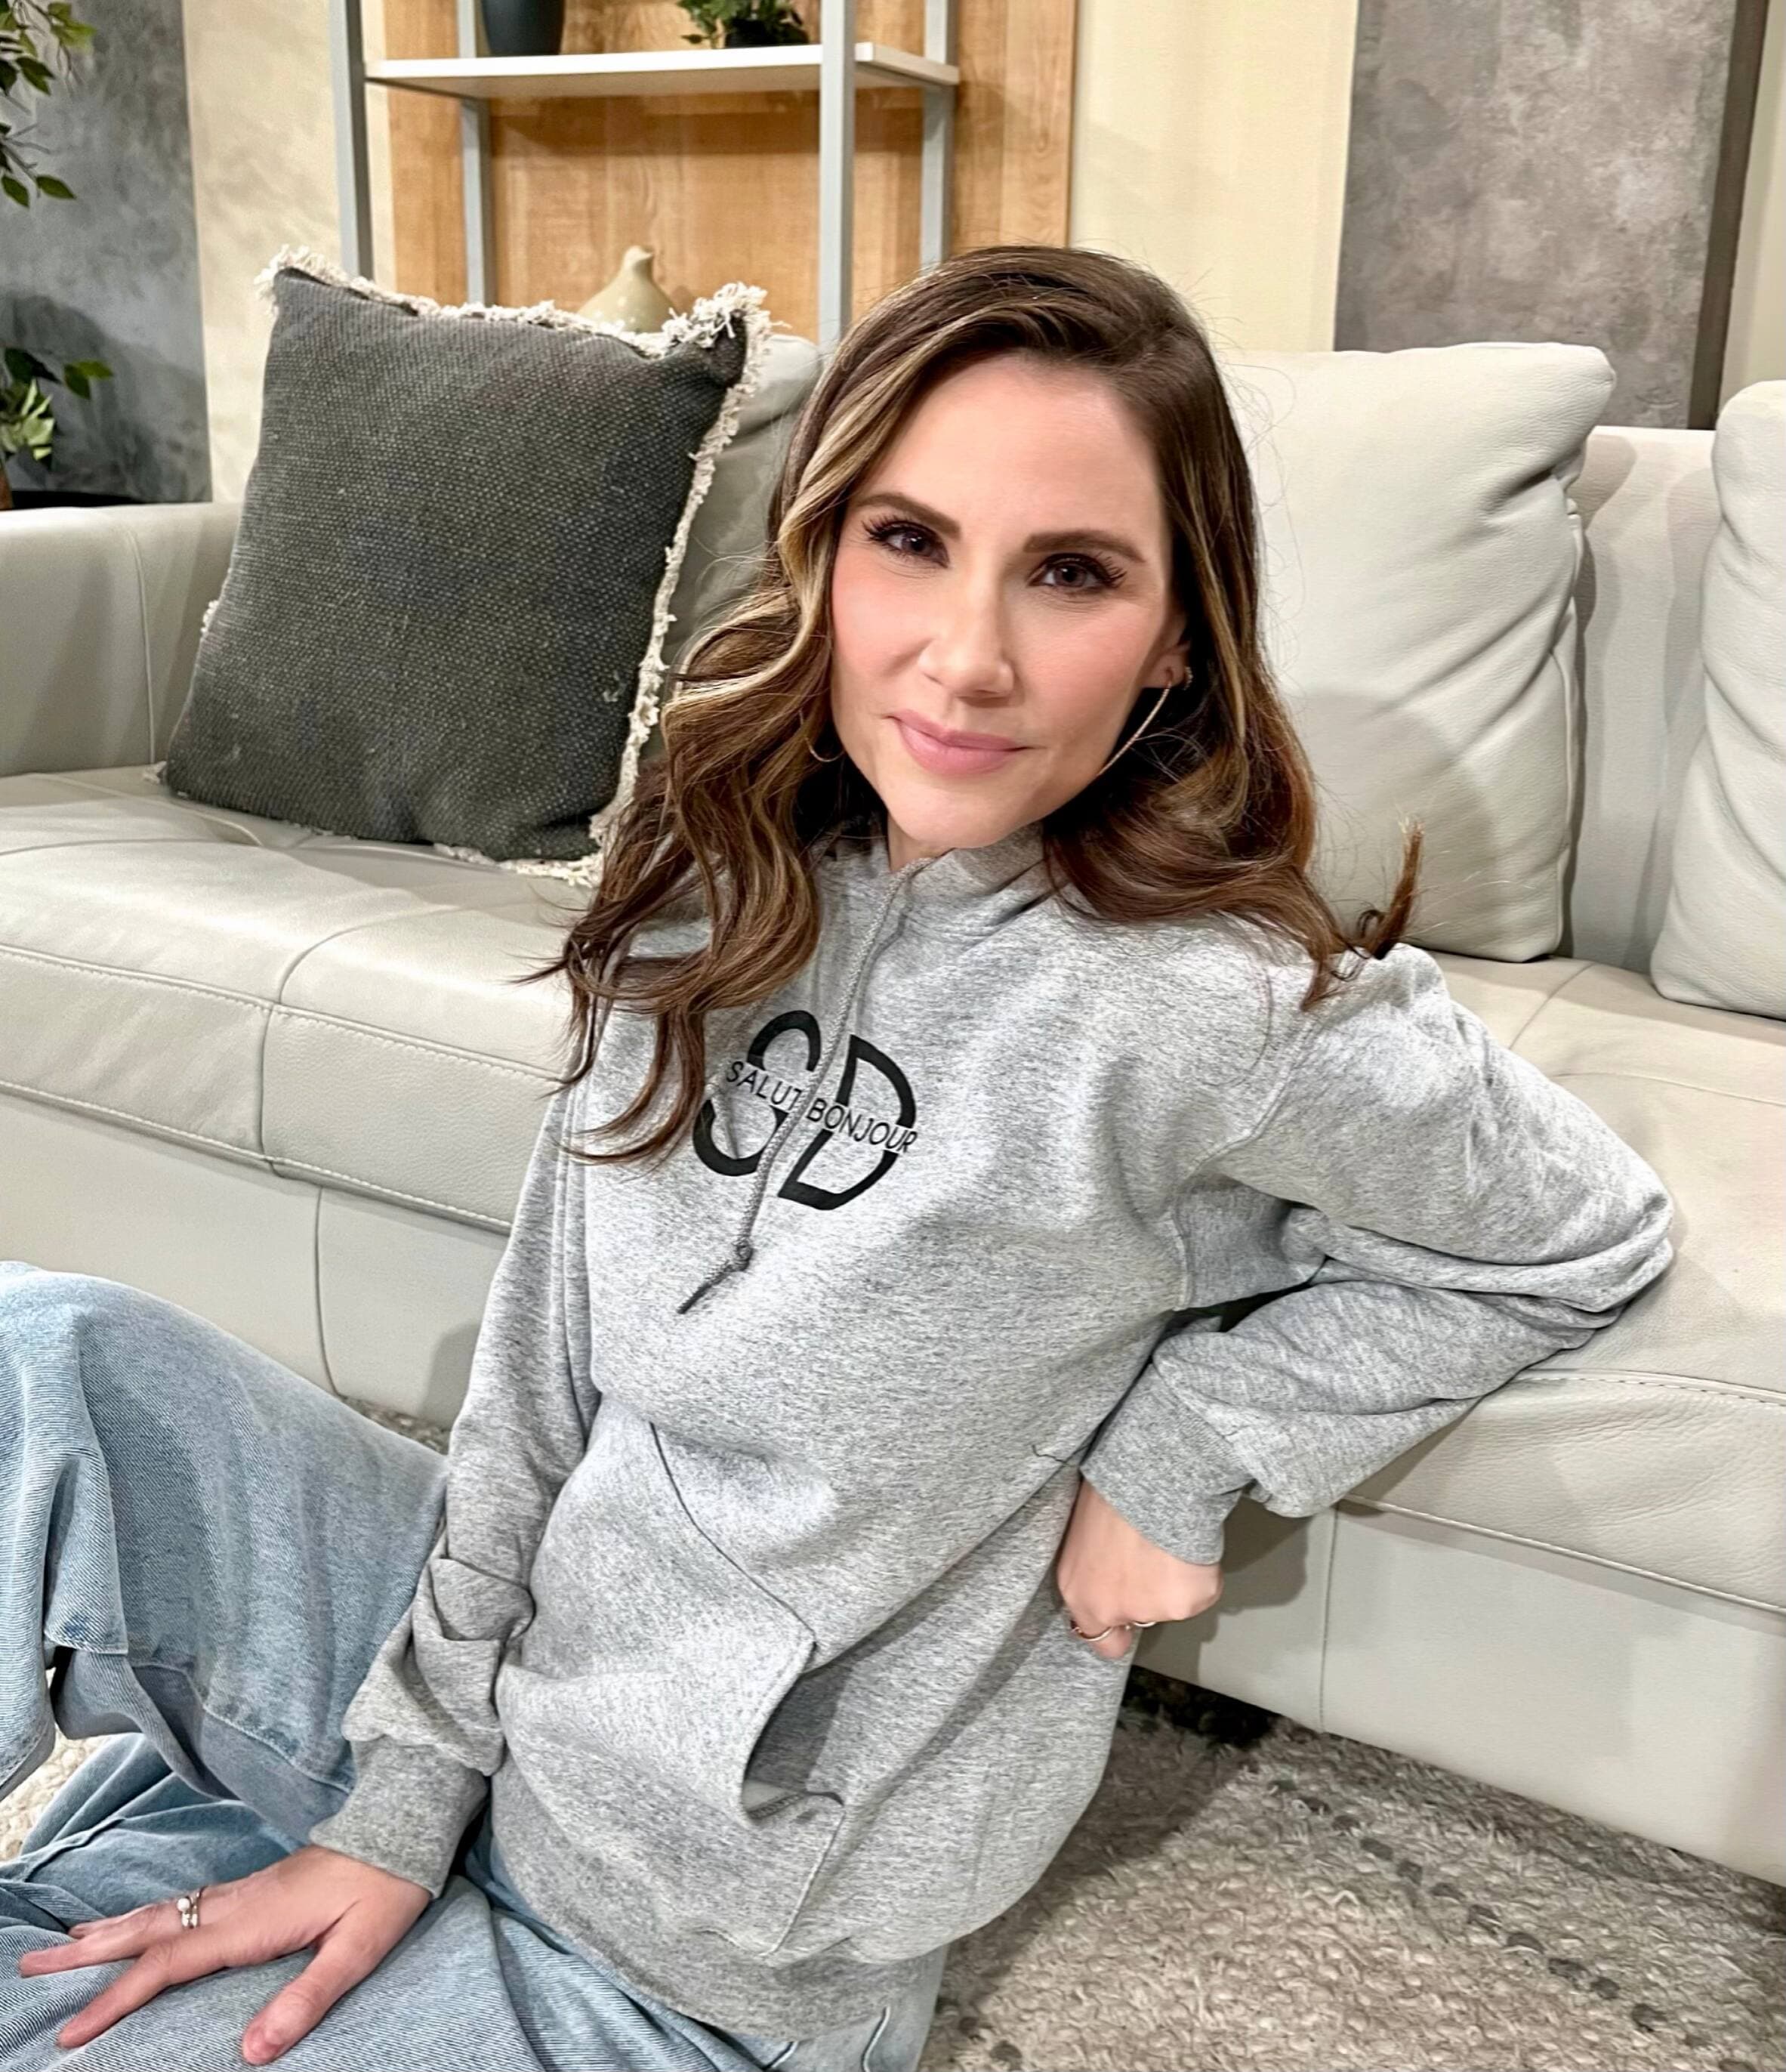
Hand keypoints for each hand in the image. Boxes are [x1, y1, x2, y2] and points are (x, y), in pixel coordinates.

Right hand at [13, 1842, 431, 2061]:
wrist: (403, 1827)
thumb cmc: (385, 1890)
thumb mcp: (357, 1951)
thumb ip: (306, 1999)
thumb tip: (251, 2054)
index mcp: (252, 1923)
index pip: (168, 1965)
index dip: (118, 1999)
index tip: (72, 2032)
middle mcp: (236, 1904)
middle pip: (148, 1929)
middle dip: (88, 1953)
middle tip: (30, 1966)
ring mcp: (242, 1892)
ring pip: (161, 1912)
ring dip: (109, 1931)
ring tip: (62, 1945)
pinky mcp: (254, 1889)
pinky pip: (182, 1905)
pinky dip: (144, 1917)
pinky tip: (136, 1924)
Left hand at [1055, 1471, 1222, 1658]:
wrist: (1151, 1476)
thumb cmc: (1115, 1488)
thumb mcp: (1085, 1532)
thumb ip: (1096, 1565)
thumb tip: (1112, 1566)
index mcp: (1079, 1590)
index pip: (1101, 1640)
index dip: (1119, 1626)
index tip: (1128, 1617)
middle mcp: (1112, 1608)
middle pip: (1142, 1617)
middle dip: (1150, 1595)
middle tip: (1154, 1558)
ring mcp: (1152, 1610)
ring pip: (1173, 1602)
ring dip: (1175, 1578)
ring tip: (1168, 1540)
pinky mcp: (1187, 1602)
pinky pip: (1202, 1590)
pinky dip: (1201, 1571)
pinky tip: (1188, 1543)